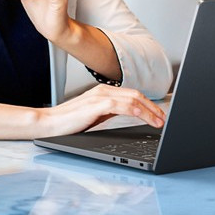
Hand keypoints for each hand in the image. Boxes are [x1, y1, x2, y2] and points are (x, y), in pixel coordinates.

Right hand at [39, 84, 165, 136]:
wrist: (49, 123)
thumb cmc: (70, 122)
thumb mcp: (96, 116)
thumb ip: (111, 112)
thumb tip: (130, 116)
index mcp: (104, 92)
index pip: (133, 95)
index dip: (149, 104)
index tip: (159, 115)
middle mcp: (104, 91)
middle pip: (136, 95)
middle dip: (153, 108)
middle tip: (164, 119)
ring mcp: (100, 96)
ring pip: (132, 100)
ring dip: (149, 111)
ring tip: (159, 121)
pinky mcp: (96, 105)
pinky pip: (121, 106)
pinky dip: (135, 110)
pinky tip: (144, 117)